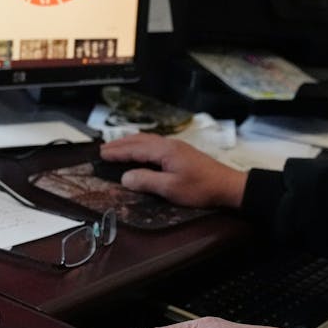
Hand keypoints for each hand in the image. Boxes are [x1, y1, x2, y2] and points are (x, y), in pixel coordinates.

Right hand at [98, 133, 246, 208]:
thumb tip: (124, 177)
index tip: (100, 154)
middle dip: (120, 144)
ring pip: (148, 139)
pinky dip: (141, 144)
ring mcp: (176, 146)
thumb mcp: (170, 189)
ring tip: (117, 146)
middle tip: (103, 149)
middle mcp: (168, 144)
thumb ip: (146, 181)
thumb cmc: (200, 188)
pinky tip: (141, 149)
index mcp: (164, 150)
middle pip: (140, 140)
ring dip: (130, 142)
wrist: (227, 185)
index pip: (134, 149)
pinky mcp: (181, 151)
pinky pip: (155, 143)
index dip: (117, 152)